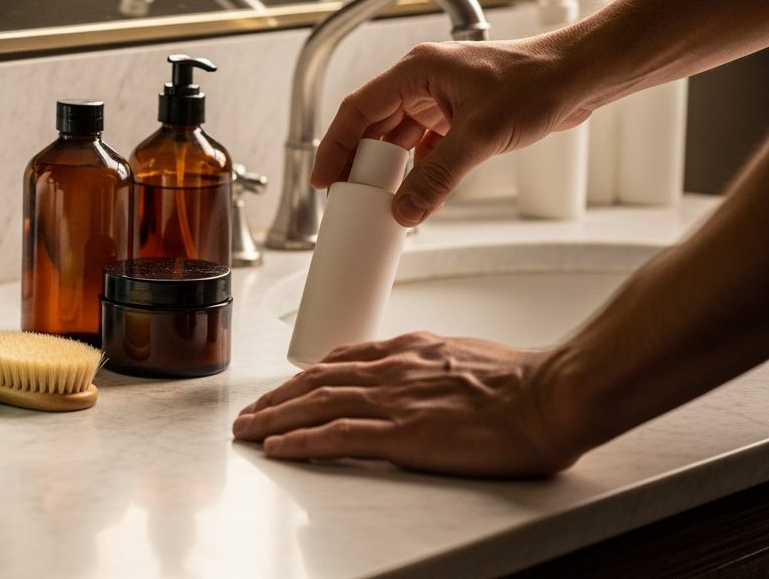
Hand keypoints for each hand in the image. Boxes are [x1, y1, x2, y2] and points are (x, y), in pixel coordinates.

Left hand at [232, 332, 582, 477]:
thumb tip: (427, 379)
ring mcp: (394, 400)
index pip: (343, 360)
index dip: (307, 375)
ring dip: (273, 417)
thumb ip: (436, 367)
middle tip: (249, 413)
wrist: (551, 394)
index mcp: (411, 350)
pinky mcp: (402, 434)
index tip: (287, 387)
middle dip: (277, 397)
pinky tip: (277, 449)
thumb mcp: (468, 358)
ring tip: (247, 430)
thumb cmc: (526, 383)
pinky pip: (337, 436)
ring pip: (316, 404)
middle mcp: (393, 369)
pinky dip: (300, 441)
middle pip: (316, 380)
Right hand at [313, 37, 598, 225]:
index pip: (359, 110)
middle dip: (362, 163)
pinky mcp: (461, 115)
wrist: (582, 76)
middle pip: (375, 126)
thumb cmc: (538, 83)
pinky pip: (428, 147)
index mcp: (416, 71)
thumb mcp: (479, 137)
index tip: (324, 179)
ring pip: (401, 139)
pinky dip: (422, 171)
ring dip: (394, 171)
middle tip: (351, 197)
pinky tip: (423, 196)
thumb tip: (404, 211)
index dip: (335, 146)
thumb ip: (437, 178)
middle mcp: (424, 82)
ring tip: (385, 201)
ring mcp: (443, 98)